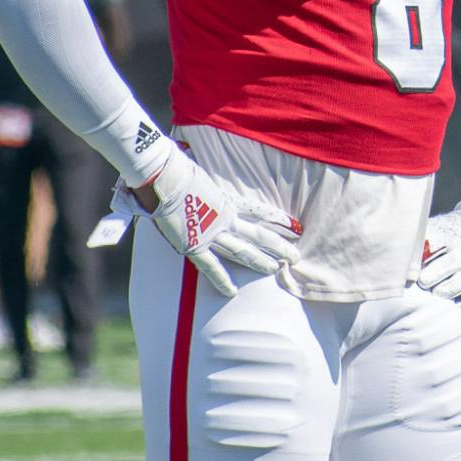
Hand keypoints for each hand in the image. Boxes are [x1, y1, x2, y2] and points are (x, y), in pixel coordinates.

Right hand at [119, 145, 300, 297]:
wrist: (165, 177)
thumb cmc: (177, 168)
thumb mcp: (199, 172)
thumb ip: (205, 181)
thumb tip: (202, 172)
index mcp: (227, 201)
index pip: (259, 212)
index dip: (277, 219)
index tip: (294, 225)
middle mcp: (225, 219)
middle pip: (259, 235)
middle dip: (279, 246)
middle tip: (296, 256)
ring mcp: (212, 233)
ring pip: (243, 251)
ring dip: (261, 261)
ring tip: (278, 270)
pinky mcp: (195, 245)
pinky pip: (210, 267)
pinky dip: (220, 280)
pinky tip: (231, 292)